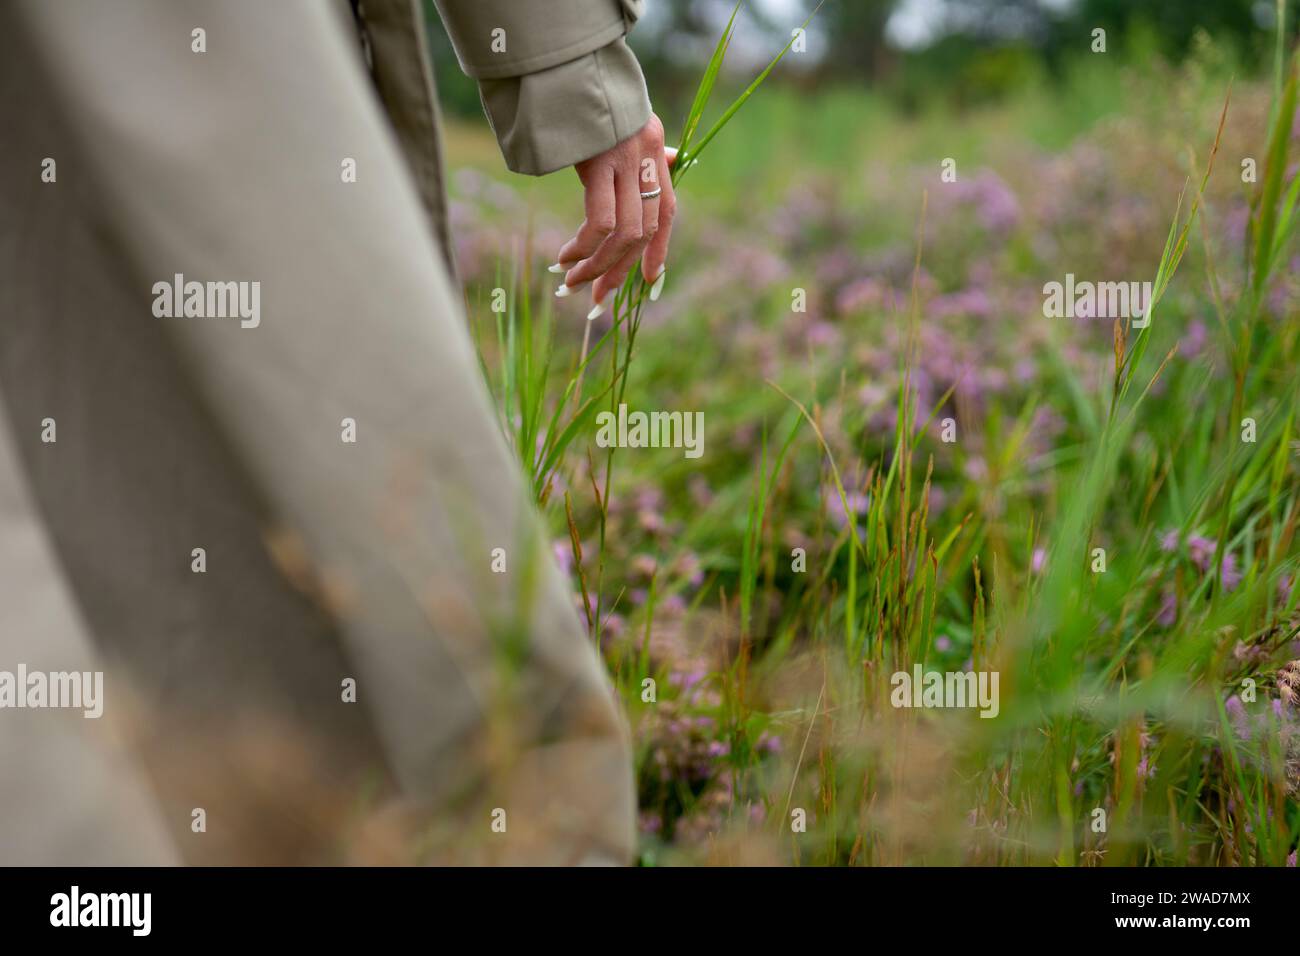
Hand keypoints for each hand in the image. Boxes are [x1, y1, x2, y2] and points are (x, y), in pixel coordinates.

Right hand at [552, 114, 676, 318]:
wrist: (569, 65)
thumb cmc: (592, 98)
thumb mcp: (628, 121)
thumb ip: (649, 147)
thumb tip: (672, 160)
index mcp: (657, 150)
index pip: (667, 212)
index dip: (660, 252)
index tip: (650, 283)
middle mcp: (648, 157)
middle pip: (644, 231)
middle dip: (619, 271)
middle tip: (595, 297)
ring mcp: (626, 161)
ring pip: (624, 234)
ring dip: (597, 264)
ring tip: (571, 279)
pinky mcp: (600, 163)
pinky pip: (601, 220)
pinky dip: (584, 245)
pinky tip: (565, 254)